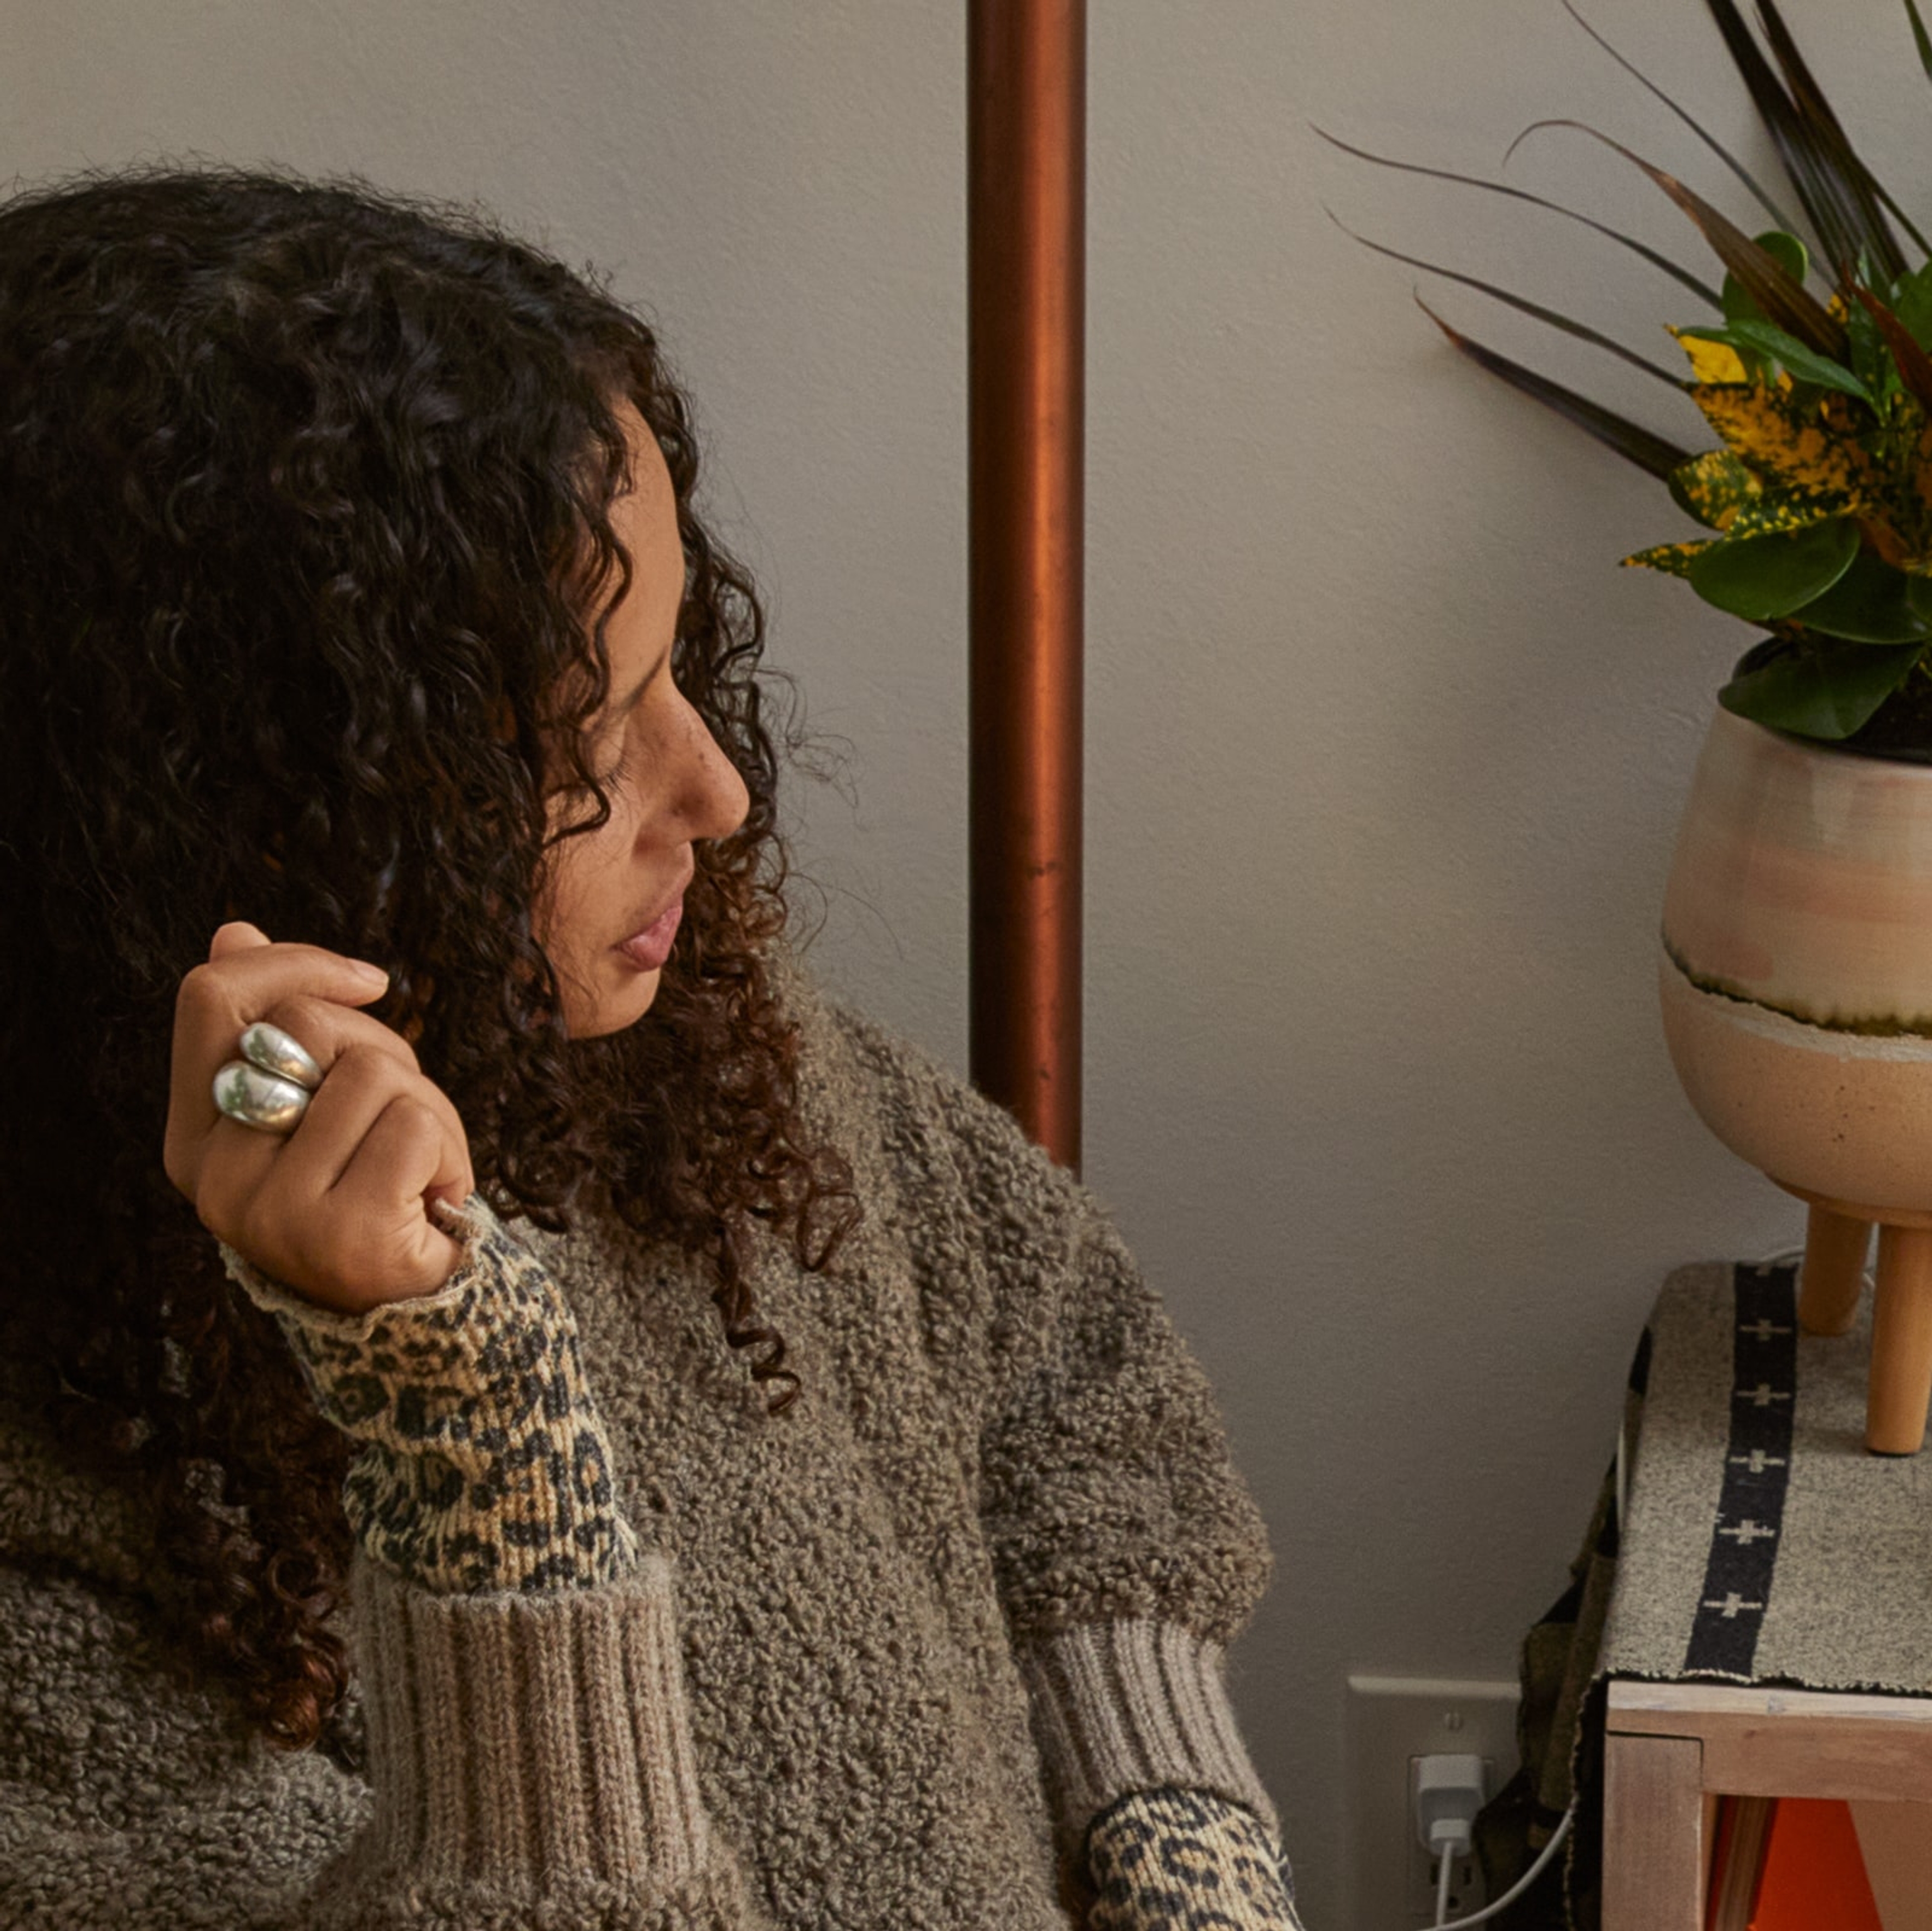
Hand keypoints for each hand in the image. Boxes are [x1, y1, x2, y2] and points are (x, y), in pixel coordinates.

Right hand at [163, 922, 477, 1313]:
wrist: (418, 1303)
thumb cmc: (373, 1182)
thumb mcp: (325, 1096)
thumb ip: (278, 1025)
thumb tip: (233, 932)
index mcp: (194, 1138)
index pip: (212, 999)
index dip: (294, 963)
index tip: (368, 982)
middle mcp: (216, 1179)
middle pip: (308, 1024)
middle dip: (381, 1047)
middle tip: (398, 1115)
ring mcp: (274, 1212)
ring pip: (375, 1074)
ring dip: (426, 1107)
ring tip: (417, 1166)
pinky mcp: (343, 1233)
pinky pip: (415, 1127)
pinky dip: (448, 1150)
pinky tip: (433, 1198)